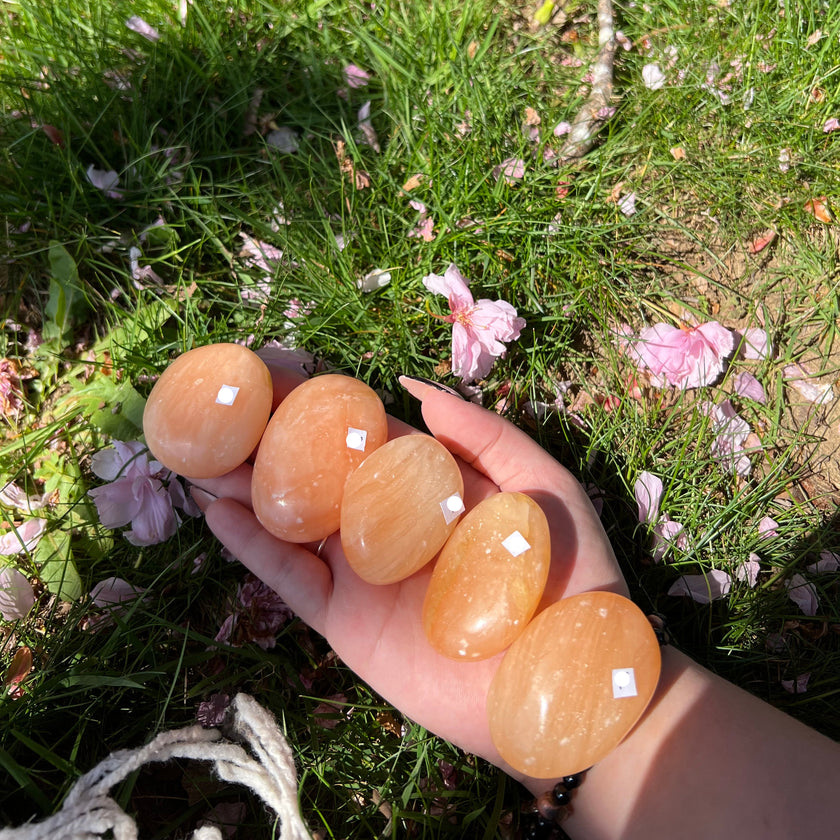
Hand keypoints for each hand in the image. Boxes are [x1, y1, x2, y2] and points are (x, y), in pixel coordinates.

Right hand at [190, 367, 627, 783]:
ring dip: (243, 485)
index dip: (317, 400)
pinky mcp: (345, 621)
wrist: (567, 687)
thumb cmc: (569, 579)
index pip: (362, 431)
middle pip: (314, 471)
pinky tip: (216, 511)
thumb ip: (484, 435)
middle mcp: (387, 522)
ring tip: (196, 450)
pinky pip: (290, 578)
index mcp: (430, 484)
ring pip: (290, 519)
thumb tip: (411, 386)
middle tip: (215, 404)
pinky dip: (252, 546)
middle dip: (265, 437)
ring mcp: (362, 571)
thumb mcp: (542, 489)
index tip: (271, 368)